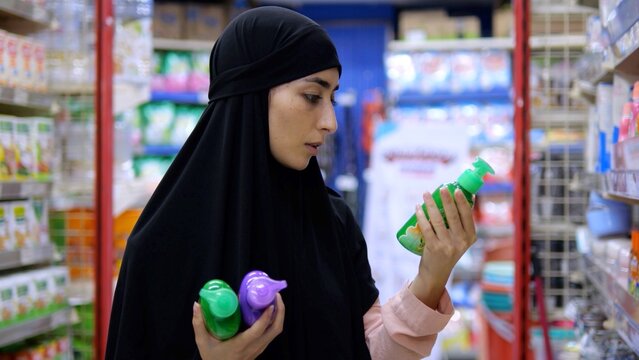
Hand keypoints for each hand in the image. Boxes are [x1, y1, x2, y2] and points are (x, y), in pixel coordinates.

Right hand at [192, 293, 284, 359]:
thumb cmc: (213, 359)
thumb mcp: (203, 342)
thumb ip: (199, 324)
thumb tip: (196, 304)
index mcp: (241, 345)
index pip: (258, 331)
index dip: (266, 317)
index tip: (270, 303)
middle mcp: (254, 347)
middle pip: (275, 330)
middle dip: (280, 311)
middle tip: (276, 295)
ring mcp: (259, 349)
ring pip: (275, 332)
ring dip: (278, 315)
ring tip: (274, 299)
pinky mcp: (260, 348)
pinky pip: (271, 334)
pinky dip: (273, 321)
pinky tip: (268, 311)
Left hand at [410, 188, 476, 307]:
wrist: (436, 273)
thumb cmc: (447, 250)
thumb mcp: (459, 239)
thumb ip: (461, 223)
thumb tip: (463, 197)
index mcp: (470, 237)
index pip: (467, 216)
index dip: (462, 202)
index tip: (456, 190)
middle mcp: (461, 242)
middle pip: (453, 216)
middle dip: (447, 200)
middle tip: (441, 188)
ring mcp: (447, 246)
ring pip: (438, 220)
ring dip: (431, 204)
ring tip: (426, 194)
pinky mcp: (434, 248)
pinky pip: (426, 228)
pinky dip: (421, 216)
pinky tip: (418, 208)